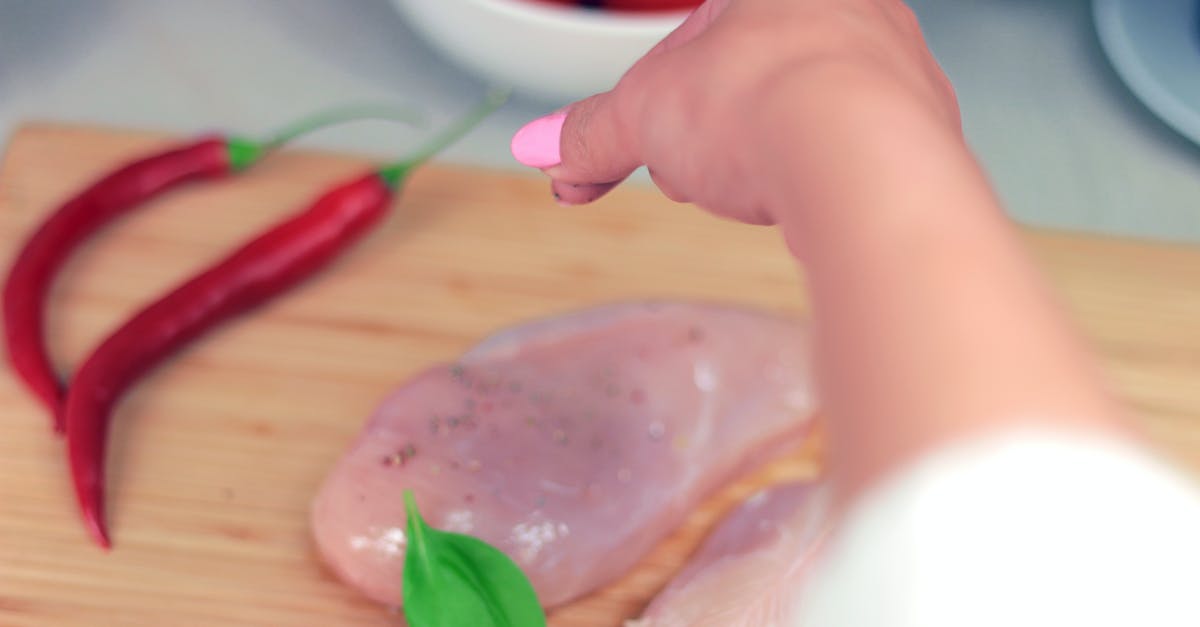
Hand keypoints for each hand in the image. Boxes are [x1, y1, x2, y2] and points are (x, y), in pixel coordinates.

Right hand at [511, 0, 959, 226]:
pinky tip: (794, 201)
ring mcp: (894, 60)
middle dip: (701, 131)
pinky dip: (811, 176)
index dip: (649, 103)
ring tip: (737, 189)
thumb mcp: (645, 116)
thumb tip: (546, 148)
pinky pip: (848, 147)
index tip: (622, 150)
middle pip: (745, 75)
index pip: (691, 38)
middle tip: (680, 172)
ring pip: (797, 110)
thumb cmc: (763, 104)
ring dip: (754, 154)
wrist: (864, 163)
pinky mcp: (923, 123)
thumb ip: (591, 132)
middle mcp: (846, 5)